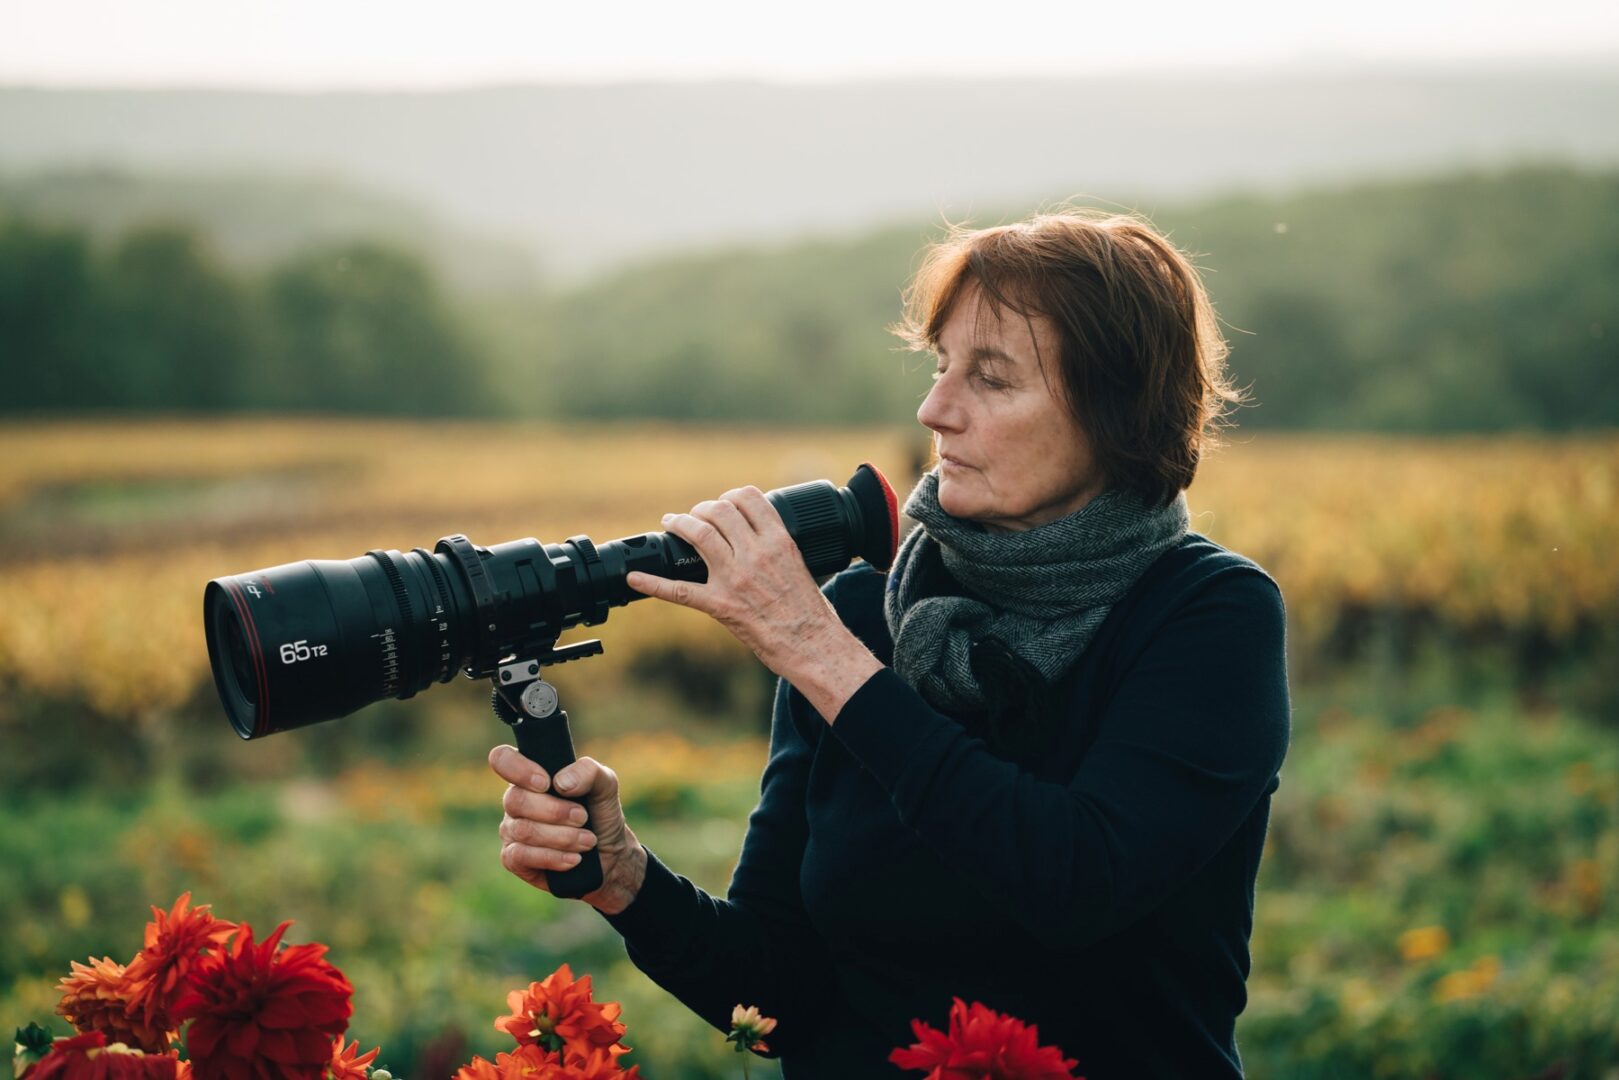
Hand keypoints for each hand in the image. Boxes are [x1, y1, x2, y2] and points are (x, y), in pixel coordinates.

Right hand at [489, 745, 646, 914]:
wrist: (610, 855)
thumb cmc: (600, 814)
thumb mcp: (605, 786)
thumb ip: (588, 772)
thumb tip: (560, 782)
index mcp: (531, 775)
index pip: (503, 759)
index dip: (518, 769)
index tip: (547, 783)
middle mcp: (516, 800)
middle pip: (516, 800)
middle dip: (555, 811)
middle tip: (583, 817)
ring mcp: (511, 830)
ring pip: (523, 830)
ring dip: (562, 836)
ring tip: (588, 841)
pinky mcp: (513, 859)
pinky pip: (520, 856)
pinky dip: (552, 857)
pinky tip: (573, 858)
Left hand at [627, 487, 879, 709]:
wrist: (813, 644)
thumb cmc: (811, 611)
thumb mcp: (801, 564)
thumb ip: (777, 546)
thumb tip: (756, 535)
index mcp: (779, 541)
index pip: (749, 498)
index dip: (731, 497)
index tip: (724, 503)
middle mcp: (756, 553)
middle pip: (719, 511)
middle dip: (702, 508)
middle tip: (695, 515)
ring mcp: (735, 578)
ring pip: (699, 534)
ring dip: (680, 523)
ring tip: (671, 523)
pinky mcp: (721, 605)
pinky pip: (679, 590)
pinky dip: (652, 583)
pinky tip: (635, 578)